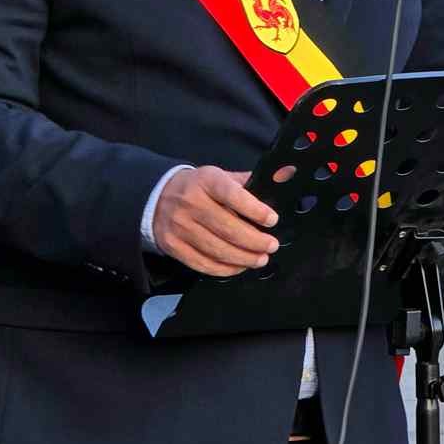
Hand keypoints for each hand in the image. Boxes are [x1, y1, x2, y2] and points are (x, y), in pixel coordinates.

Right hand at [152, 166, 279, 276]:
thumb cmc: (199, 188)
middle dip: (254, 241)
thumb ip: (251, 180)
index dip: (254, 209)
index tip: (272, 220)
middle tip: (271, 246)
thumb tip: (286, 174)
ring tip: (260, 259)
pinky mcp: (174, 246)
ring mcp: (180, 226)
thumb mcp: (220, 177)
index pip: (232, 195)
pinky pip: (203, 263)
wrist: (157, 197)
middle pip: (227, 228)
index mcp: (206, 181)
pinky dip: (225, 269)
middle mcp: (191, 203)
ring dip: (243, 258)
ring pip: (217, 249)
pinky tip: (239, 266)